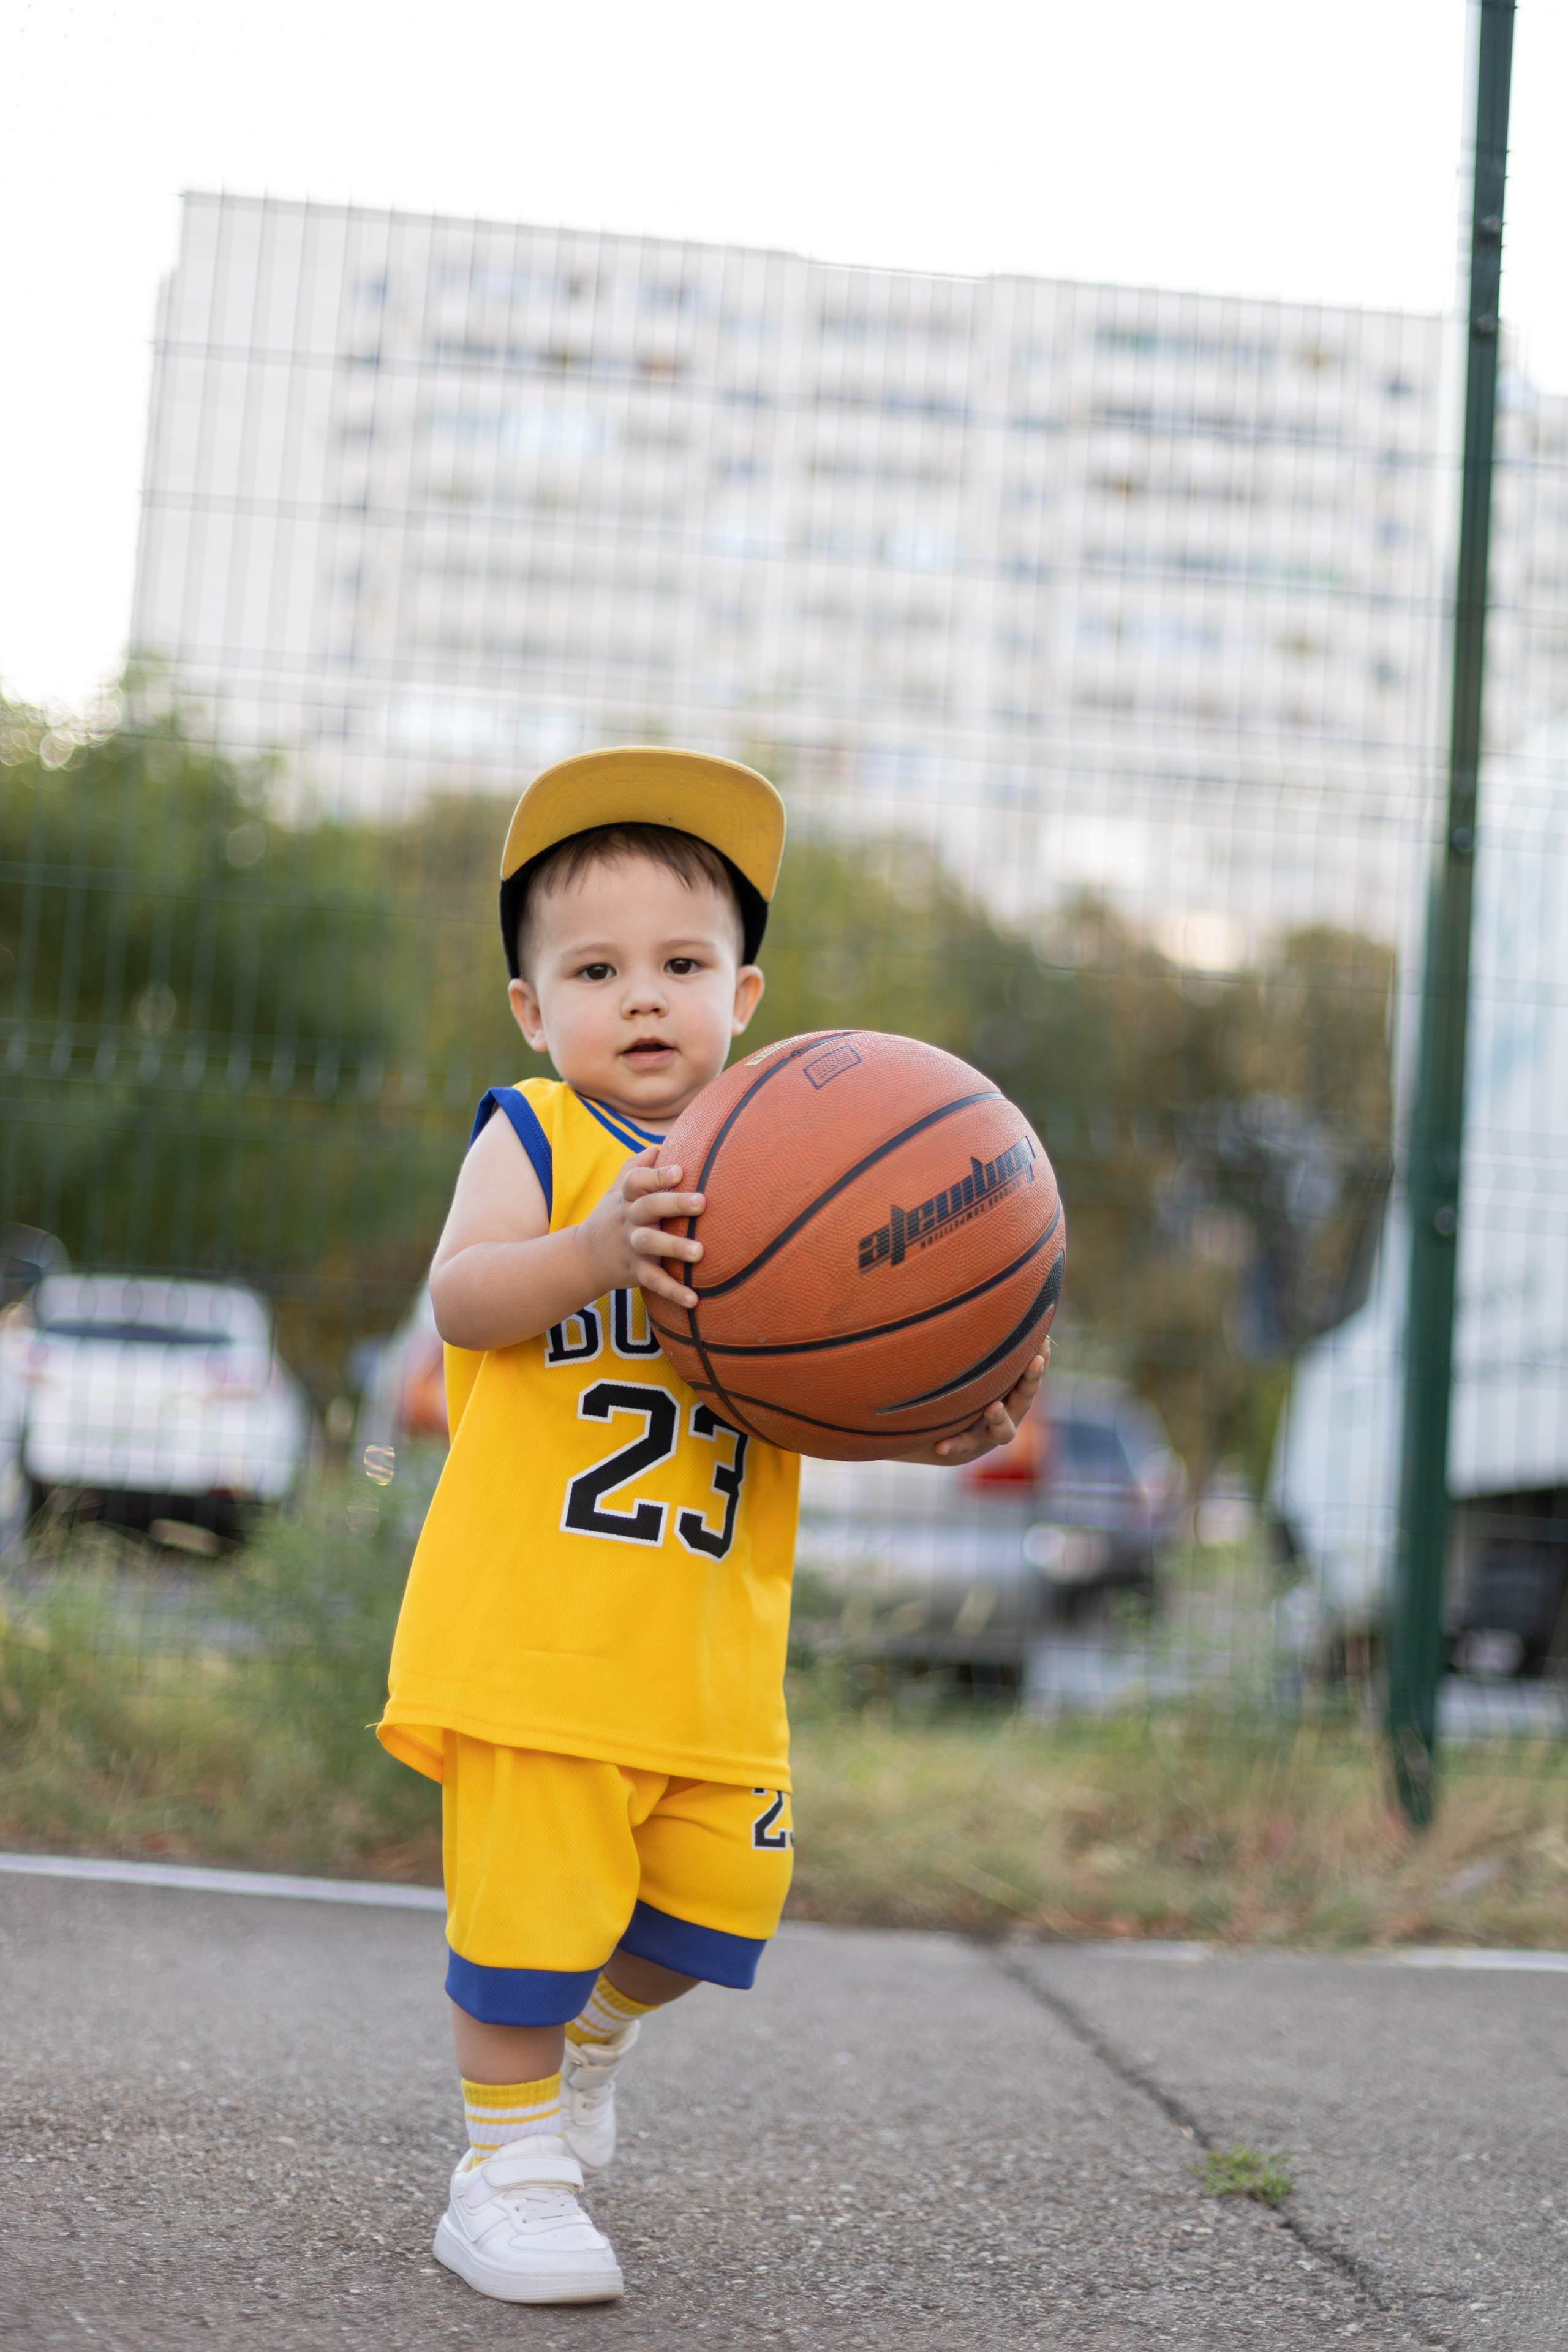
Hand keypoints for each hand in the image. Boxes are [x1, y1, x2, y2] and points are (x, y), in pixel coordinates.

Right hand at [578, 1144, 706, 1309]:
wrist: (582, 1258)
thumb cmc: (611, 1216)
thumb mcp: (616, 1190)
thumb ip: (635, 1167)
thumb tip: (658, 1145)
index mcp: (627, 1198)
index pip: (636, 1181)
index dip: (657, 1175)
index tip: (680, 1170)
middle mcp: (628, 1219)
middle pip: (648, 1207)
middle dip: (674, 1203)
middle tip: (702, 1202)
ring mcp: (630, 1246)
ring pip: (650, 1244)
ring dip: (674, 1247)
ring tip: (700, 1252)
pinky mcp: (634, 1272)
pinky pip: (653, 1282)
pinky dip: (673, 1291)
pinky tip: (695, 1299)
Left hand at [900, 1344, 1049, 1467]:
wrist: (964, 1438)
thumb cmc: (983, 1397)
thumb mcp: (995, 1377)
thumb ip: (1002, 1354)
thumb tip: (1013, 1315)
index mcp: (1018, 1395)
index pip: (1032, 1377)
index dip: (1040, 1363)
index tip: (1043, 1345)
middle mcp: (1011, 1414)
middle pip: (1025, 1399)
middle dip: (1031, 1381)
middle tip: (1034, 1362)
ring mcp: (992, 1432)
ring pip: (1003, 1431)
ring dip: (1001, 1418)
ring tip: (994, 1407)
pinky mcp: (970, 1445)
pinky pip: (962, 1446)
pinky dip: (952, 1445)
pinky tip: (940, 1445)